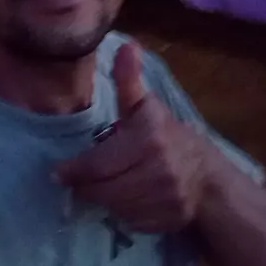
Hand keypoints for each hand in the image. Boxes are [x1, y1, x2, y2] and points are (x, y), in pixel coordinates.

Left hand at [57, 43, 206, 233]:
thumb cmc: (168, 136)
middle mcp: (158, 168)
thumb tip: (127, 45)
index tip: (58, 172)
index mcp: (148, 137)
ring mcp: (165, 197)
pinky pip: (129, 221)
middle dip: (86, 186)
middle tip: (77, 180)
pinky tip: (125, 198)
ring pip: (114, 206)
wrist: (207, 177)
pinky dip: (122, 213)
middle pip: (103, 188)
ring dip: (104, 198)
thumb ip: (129, 80)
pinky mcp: (167, 220)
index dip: (74, 170)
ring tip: (103, 186)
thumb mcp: (146, 107)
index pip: (99, 163)